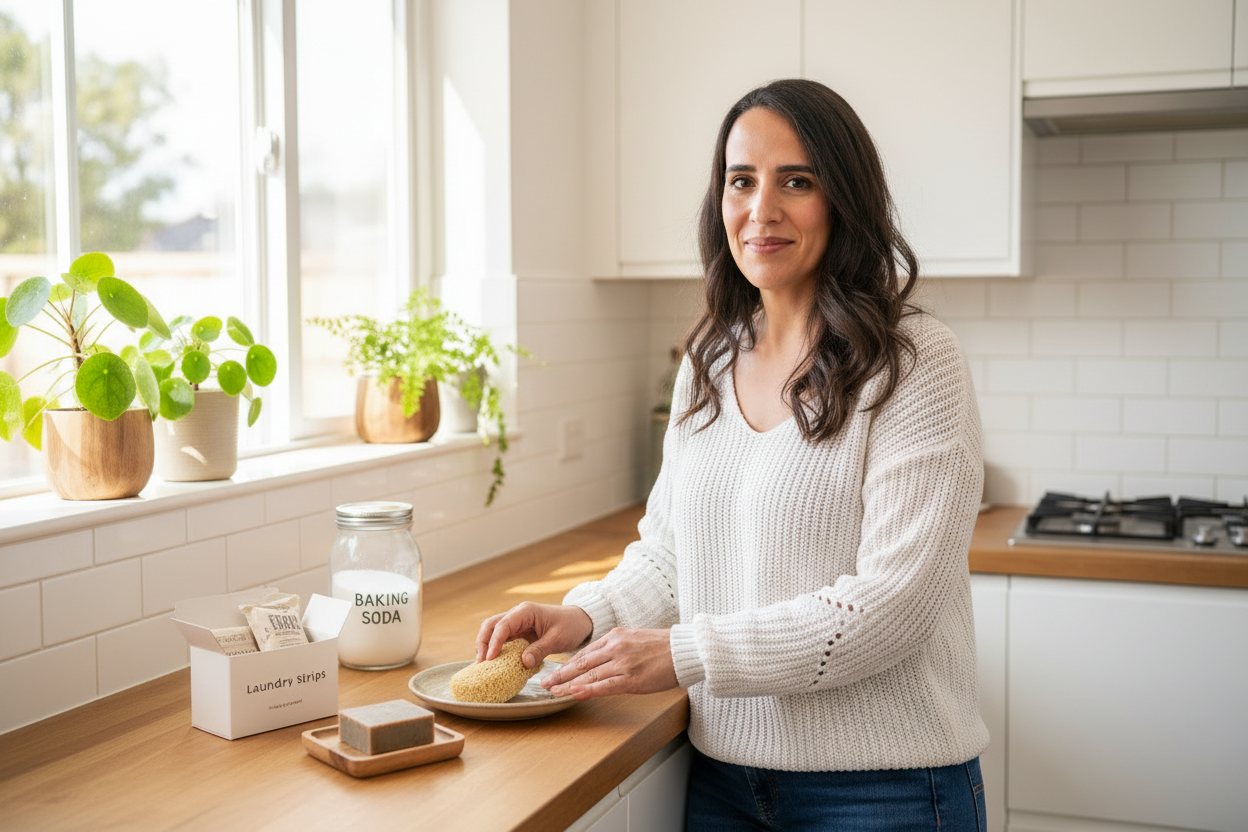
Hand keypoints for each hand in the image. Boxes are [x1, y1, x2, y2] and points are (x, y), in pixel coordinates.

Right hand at [476, 602, 592, 668]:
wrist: (579, 621)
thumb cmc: (570, 626)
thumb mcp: (557, 639)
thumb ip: (540, 650)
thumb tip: (523, 662)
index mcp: (526, 611)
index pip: (503, 625)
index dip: (494, 642)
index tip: (490, 658)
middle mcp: (517, 614)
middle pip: (491, 625)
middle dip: (483, 643)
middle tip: (481, 663)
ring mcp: (516, 623)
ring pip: (493, 631)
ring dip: (486, 646)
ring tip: (483, 665)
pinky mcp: (518, 632)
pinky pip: (502, 639)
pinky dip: (495, 649)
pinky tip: (494, 663)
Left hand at [541, 628, 677, 699]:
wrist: (685, 650)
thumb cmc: (664, 647)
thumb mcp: (635, 640)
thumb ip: (617, 648)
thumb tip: (602, 660)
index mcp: (615, 637)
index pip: (585, 652)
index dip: (567, 664)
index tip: (554, 673)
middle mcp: (615, 647)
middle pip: (581, 662)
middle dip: (561, 674)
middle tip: (544, 684)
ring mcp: (623, 663)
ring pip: (589, 674)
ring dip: (568, 684)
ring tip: (553, 692)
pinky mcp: (632, 678)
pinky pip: (605, 685)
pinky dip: (588, 689)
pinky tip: (575, 693)